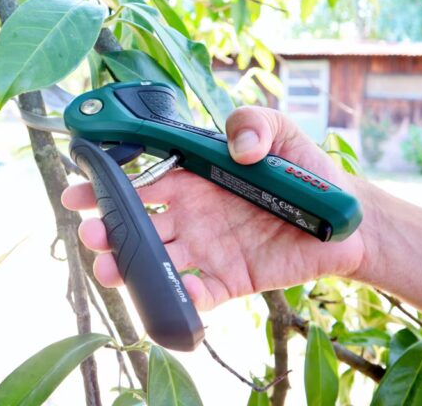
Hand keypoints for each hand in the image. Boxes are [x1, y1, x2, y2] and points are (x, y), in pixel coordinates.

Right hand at [61, 106, 367, 310]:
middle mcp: (192, 217)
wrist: (342, 217)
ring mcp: (208, 250)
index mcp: (192, 179)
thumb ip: (255, 123)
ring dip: (133, 269)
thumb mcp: (282, 131)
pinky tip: (177, 295)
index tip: (78, 191)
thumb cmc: (305, 170)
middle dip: (109, 231)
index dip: (107, 186)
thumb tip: (238, 147)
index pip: (140, 182)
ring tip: (110, 272)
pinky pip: (202, 292)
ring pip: (159, 262)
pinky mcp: (232, 279)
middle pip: (139, 226)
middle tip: (92, 235)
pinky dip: (186, 297)